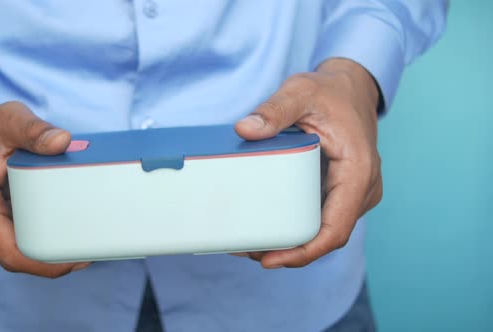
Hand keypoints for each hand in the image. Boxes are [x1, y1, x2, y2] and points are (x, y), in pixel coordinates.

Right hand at [0, 97, 89, 277]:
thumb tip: (62, 141)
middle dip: (51, 261)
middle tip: (89, 253)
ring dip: (44, 254)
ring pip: (13, 254)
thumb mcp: (10, 119)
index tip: (77, 259)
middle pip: (14, 257)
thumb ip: (35, 130)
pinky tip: (62, 235)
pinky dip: (35, 242)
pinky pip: (12, 244)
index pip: (10, 250)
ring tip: (80, 246)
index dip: (44, 262)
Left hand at [234, 58, 382, 267]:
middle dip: (290, 252)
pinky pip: (322, 217)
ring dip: (293, 243)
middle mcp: (363, 188)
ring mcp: (355, 192)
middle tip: (248, 252)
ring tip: (252, 245)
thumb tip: (246, 129)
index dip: (304, 251)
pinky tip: (269, 227)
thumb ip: (275, 110)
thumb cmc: (331, 92)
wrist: (351, 89)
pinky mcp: (342, 191)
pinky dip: (297, 227)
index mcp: (358, 171)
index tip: (271, 260)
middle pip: (327, 235)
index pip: (335, 228)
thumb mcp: (302, 92)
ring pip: (324, 230)